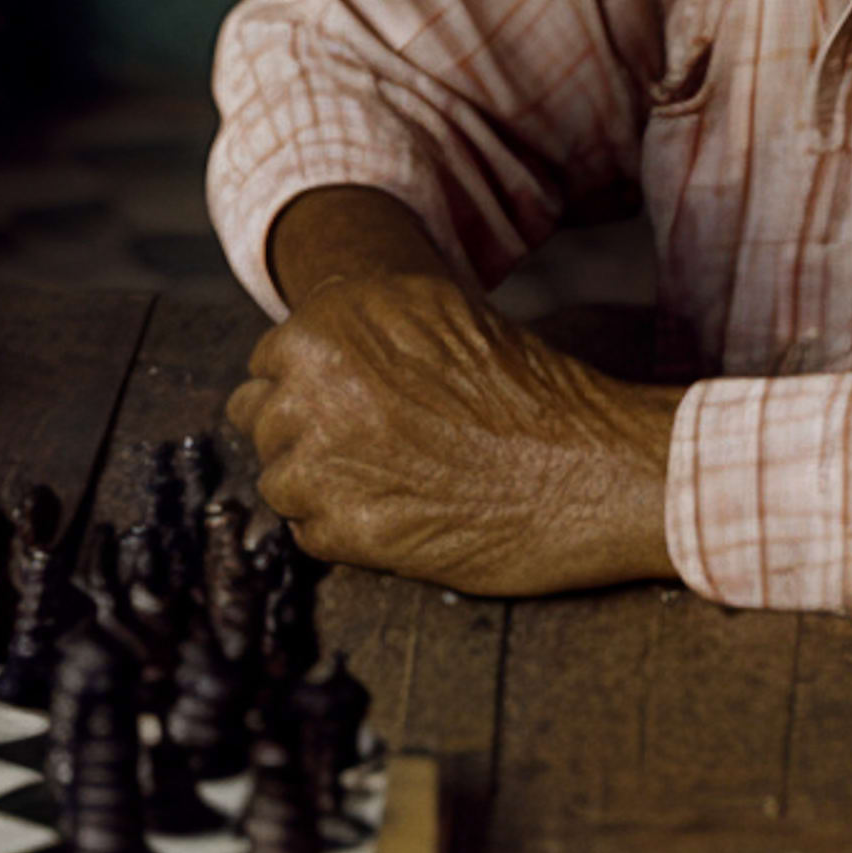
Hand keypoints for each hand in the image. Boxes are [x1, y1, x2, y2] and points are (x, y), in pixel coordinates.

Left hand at [229, 224, 675, 596]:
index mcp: (331, 323)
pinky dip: (346, 534)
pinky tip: (404, 517)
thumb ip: (362, 328)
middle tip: (371, 450)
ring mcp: (321, 458)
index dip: (309, 387)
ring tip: (397, 485)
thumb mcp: (441, 318)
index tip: (347, 406)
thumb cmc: (531, 396)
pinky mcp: (343, 528)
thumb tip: (304, 351)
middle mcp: (313, 382)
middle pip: (259, 421)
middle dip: (304, 436)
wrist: (593, 469)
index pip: (268, 361)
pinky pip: (307, 534)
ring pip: (279, 481)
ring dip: (322, 489)